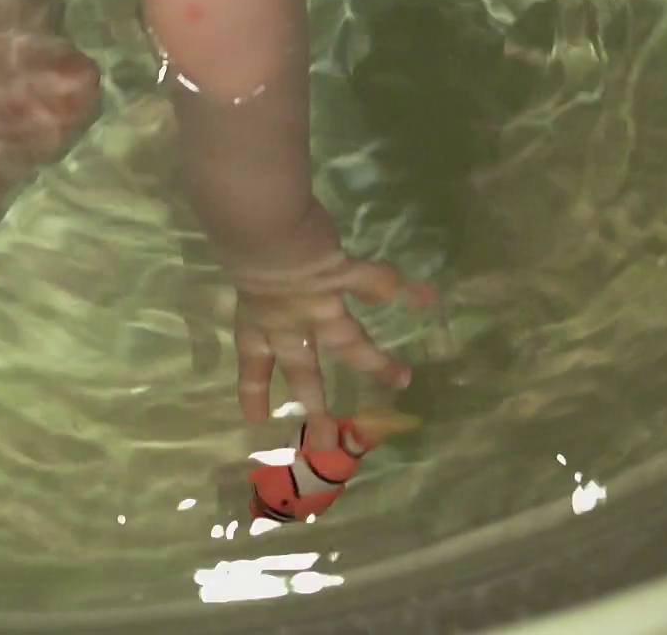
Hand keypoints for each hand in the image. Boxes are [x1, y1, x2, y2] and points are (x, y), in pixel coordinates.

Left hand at [231, 208, 433, 446]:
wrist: (259, 226)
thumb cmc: (241, 236)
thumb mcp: (242, 261)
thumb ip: (254, 266)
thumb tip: (253, 253)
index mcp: (258, 318)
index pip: (253, 362)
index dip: (254, 390)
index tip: (256, 420)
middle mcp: (289, 322)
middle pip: (303, 372)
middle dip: (316, 406)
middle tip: (326, 439)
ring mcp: (318, 306)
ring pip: (351, 344)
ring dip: (377, 364)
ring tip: (403, 379)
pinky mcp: (343, 281)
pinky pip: (377, 283)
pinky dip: (400, 286)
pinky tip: (425, 294)